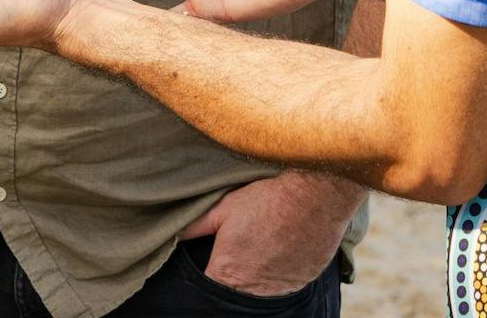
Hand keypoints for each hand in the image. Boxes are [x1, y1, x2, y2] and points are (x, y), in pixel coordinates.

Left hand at [180, 171, 360, 295]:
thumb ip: (194, 227)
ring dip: (257, 275)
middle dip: (234, 276)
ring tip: (260, 248)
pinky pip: (285, 285)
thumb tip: (173, 235)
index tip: (213, 261)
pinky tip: (281, 250)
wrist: (314, 195)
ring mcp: (280, 289)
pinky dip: (280, 272)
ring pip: (261, 291)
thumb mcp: (222, 208)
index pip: (208, 289)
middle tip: (240, 251)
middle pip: (235, 292)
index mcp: (228, 274)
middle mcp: (254, 289)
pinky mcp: (302, 282)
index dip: (208, 275)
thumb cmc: (265, 200)